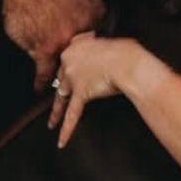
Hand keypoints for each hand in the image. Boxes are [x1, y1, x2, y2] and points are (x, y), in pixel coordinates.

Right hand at [2, 0, 104, 91]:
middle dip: (85, 61)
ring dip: (65, 73)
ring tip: (64, 82)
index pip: (102, 33)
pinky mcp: (45, 50)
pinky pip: (45, 71)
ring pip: (68, 64)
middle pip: (88, 52)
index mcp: (92, 11)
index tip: (96, 52)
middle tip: (82, 68)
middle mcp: (82, 28)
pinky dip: (42, 81)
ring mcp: (64, 42)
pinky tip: (40, 87)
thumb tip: (91, 9)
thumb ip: (86, 2)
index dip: (96, 44)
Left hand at [48, 32, 167, 147]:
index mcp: (75, 45)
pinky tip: (61, 141)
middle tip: (61, 95)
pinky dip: (66, 129)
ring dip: (56, 110)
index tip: (68, 70)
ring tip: (52, 121)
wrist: (128, 63)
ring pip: (60, 96)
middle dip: (62, 88)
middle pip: (61, 77)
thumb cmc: (124, 51)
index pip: (67, 57)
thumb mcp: (108, 39)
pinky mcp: (81, 94)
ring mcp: (73, 79)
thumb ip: (99, 47)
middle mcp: (69, 62)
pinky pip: (72, 114)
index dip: (70, 66)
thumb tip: (104, 54)